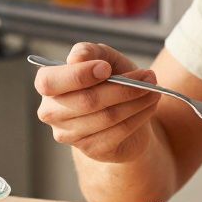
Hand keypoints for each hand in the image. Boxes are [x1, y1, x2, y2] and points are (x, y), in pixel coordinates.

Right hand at [34, 42, 159, 163]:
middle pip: (86, 101)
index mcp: (48, 84)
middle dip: (122, 88)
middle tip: (149, 76)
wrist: (125, 111)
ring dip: (136, 101)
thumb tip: (76, 58)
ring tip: (153, 90)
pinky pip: (118, 132)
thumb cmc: (110, 79)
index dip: (79, 75)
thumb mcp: (103, 58)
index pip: (50, 82)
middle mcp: (51, 112)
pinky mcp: (90, 149)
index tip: (106, 68)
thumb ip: (90, 52)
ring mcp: (69, 134)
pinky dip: (139, 116)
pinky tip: (149, 105)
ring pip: (106, 117)